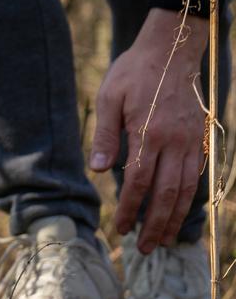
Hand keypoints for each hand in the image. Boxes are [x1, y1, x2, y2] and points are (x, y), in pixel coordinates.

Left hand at [89, 7, 208, 253]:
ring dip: (174, 217)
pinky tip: (178, 212)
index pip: (138, 181)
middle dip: (155, 224)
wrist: (170, 50)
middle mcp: (174, 140)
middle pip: (166, 193)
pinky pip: (197, 175)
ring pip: (186, 189)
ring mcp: (190, 140)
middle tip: (145, 248)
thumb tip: (98, 172)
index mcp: (148, 132)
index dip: (130, 208)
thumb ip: (104, 137)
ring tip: (163, 240)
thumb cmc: (133, 73)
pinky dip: (189, 198)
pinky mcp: (199, 138)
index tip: (120, 228)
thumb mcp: (109, 99)